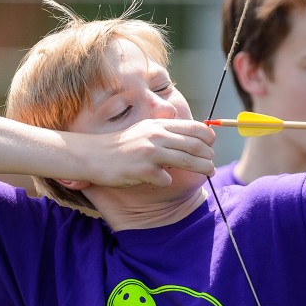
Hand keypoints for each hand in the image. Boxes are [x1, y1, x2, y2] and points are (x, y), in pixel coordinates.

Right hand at [66, 118, 215, 188]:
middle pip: (195, 145)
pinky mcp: (143, 170)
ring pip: (187, 160)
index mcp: (159, 125)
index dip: (208, 138)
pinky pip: (166, 179)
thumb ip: (165, 133)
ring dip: (202, 168)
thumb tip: (191, 139)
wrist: (93, 155)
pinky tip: (160, 180)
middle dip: (209, 156)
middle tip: (213, 165)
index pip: (194, 128)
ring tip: (209, 173)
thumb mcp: (145, 131)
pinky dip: (167, 181)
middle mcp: (157, 136)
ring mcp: (150, 152)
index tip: (211, 146)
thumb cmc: (122, 146)